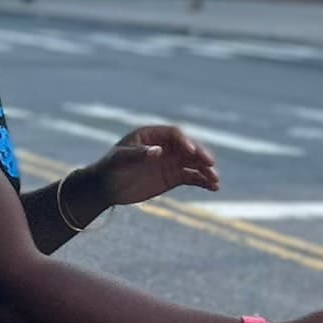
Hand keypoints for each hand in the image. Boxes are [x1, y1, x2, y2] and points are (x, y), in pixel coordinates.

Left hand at [81, 123, 220, 211]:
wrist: (106, 187)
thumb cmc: (110, 168)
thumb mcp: (121, 160)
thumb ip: (139, 154)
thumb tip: (158, 151)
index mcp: (152, 135)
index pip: (174, 134)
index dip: (184, 141)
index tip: (191, 151)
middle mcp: (165, 146)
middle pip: (188, 148)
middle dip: (200, 155)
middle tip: (210, 164)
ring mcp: (171, 162)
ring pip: (194, 163)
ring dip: (206, 170)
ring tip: (215, 180)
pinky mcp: (173, 177)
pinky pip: (192, 177)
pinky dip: (203, 182)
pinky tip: (214, 188)